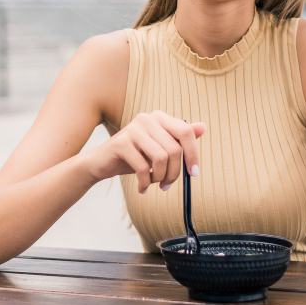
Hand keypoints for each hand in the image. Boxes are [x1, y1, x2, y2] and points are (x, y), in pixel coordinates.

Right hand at [81, 110, 205, 193]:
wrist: (103, 162)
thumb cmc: (135, 156)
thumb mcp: (160, 148)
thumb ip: (180, 138)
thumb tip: (203, 127)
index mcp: (159, 117)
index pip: (186, 132)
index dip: (193, 154)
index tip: (193, 174)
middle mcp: (147, 118)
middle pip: (174, 149)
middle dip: (174, 173)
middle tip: (167, 185)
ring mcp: (133, 129)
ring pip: (161, 158)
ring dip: (160, 177)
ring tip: (154, 183)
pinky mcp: (121, 143)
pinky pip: (142, 167)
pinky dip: (145, 182)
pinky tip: (143, 187)